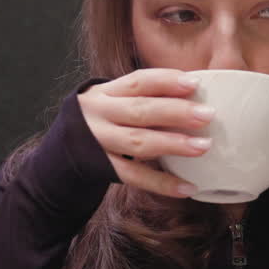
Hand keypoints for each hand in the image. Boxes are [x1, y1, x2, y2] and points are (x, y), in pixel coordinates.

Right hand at [77, 69, 213, 197]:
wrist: (60, 152)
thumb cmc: (102, 122)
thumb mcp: (113, 102)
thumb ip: (145, 98)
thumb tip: (196, 94)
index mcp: (106, 93)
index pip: (138, 82)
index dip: (166, 81)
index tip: (195, 82)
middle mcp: (100, 114)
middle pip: (140, 110)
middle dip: (176, 112)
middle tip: (208, 114)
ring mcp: (98, 143)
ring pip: (137, 142)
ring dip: (172, 144)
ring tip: (203, 146)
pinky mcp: (102, 168)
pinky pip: (134, 177)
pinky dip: (161, 183)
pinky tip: (187, 187)